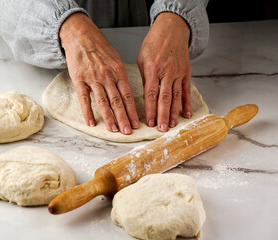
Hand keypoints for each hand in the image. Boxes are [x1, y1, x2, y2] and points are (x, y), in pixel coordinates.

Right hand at [60, 13, 138, 133]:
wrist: (80, 35)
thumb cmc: (99, 46)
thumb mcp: (115, 58)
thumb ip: (120, 75)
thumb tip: (126, 90)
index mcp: (118, 71)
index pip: (128, 95)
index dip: (133, 111)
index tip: (136, 123)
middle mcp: (108, 76)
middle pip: (118, 101)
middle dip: (124, 118)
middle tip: (128, 132)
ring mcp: (93, 79)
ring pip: (103, 102)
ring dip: (109, 118)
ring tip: (113, 130)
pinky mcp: (79, 80)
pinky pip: (84, 99)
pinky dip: (88, 112)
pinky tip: (91, 123)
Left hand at [137, 12, 191, 131]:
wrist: (172, 29)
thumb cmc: (153, 43)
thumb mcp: (142, 59)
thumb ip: (145, 78)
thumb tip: (145, 97)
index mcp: (153, 69)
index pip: (151, 94)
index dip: (150, 110)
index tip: (149, 122)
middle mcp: (166, 73)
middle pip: (164, 98)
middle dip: (163, 115)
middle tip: (162, 129)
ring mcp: (178, 73)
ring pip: (176, 96)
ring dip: (174, 112)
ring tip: (173, 125)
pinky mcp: (186, 73)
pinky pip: (186, 90)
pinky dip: (186, 103)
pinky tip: (186, 114)